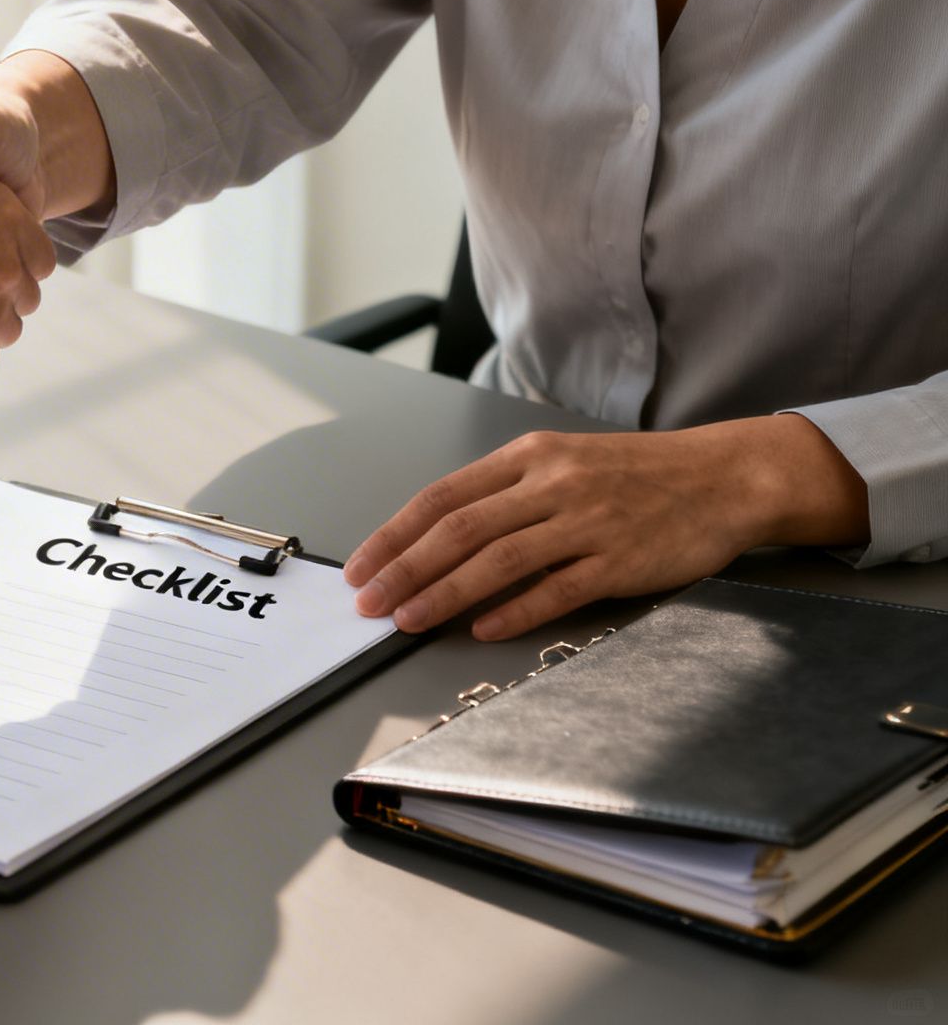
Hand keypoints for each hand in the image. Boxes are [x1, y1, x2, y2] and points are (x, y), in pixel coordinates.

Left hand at [342, 416, 868, 640]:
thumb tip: (437, 542)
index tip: (361, 568)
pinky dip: (514, 611)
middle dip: (404, 570)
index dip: (394, 535)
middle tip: (369, 603)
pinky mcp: (621, 560)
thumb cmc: (636, 475)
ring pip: (498, 560)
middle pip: (460, 530)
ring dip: (444, 594)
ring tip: (408, 620)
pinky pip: (556, 590)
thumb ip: (505, 496)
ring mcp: (588, 521)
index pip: (442, 497)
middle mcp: (552, 483)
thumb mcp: (563, 463)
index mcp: (529, 456)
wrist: (725, 476)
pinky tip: (482, 629)